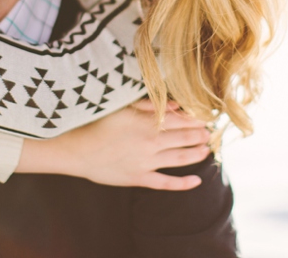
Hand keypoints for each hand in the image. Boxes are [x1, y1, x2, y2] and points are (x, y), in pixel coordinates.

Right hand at [18, 100, 210, 190]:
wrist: (76, 150)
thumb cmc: (97, 123)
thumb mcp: (122, 106)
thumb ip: (148, 104)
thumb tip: (174, 104)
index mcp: (148, 123)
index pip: (181, 120)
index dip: (196, 118)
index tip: (206, 116)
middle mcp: (151, 143)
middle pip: (185, 138)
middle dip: (201, 135)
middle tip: (211, 132)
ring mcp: (147, 163)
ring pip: (181, 158)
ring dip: (198, 154)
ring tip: (208, 149)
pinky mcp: (139, 178)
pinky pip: (166, 183)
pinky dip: (183, 184)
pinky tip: (197, 181)